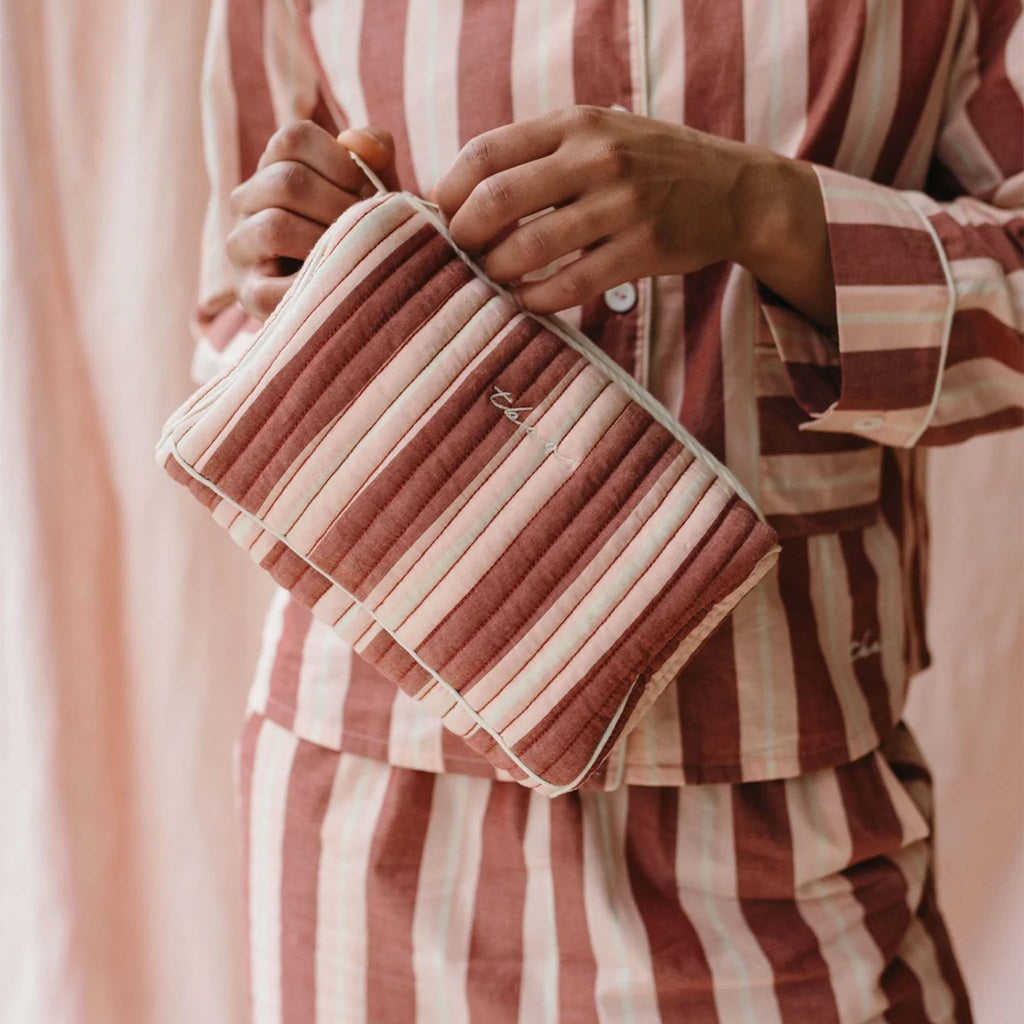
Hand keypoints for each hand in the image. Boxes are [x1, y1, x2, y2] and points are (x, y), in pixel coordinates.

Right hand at [227, 120, 398, 320]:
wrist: (361, 297)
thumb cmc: (366, 233)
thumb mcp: (376, 189)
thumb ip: (375, 154)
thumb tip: (355, 141)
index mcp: (274, 166)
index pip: (293, 139)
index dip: (340, 162)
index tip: (368, 189)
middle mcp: (247, 200)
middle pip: (286, 182)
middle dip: (339, 206)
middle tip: (370, 230)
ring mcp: (241, 246)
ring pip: (274, 226)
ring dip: (325, 242)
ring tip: (354, 255)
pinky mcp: (248, 293)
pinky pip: (272, 285)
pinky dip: (312, 285)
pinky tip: (337, 285)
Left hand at [435, 105, 834, 326]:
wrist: (735, 189)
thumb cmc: (651, 164)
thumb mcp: (599, 134)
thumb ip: (540, 154)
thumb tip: (466, 195)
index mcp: (575, 124)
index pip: (486, 152)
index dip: (450, 190)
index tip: (444, 216)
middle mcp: (596, 158)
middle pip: (498, 200)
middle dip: (465, 236)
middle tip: (462, 254)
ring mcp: (621, 205)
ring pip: (530, 247)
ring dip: (498, 272)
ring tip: (495, 277)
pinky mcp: (642, 250)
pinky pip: (571, 284)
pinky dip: (538, 299)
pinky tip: (529, 300)